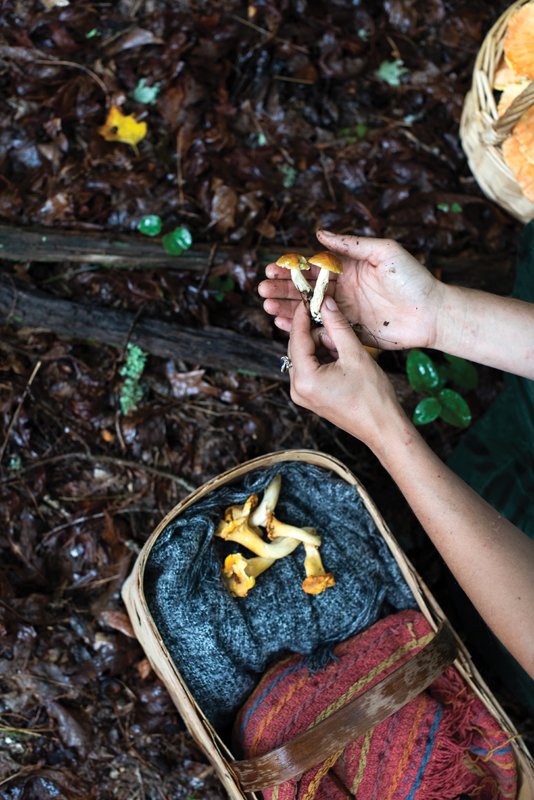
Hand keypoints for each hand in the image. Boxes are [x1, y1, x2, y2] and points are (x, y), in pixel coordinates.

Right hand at [259, 231, 443, 350]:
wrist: (432, 313)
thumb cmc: (413, 278)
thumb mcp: (384, 252)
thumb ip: (351, 244)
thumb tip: (319, 233)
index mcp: (348, 268)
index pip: (313, 266)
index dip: (291, 267)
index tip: (271, 268)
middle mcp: (343, 289)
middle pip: (305, 289)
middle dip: (282, 289)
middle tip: (262, 290)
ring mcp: (345, 311)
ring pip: (308, 310)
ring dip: (287, 308)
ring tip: (267, 307)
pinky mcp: (350, 331)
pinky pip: (321, 329)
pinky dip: (302, 328)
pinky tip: (284, 325)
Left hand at [288, 296, 407, 452]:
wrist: (383, 428)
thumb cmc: (373, 396)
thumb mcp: (355, 354)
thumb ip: (338, 326)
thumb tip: (326, 303)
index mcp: (304, 378)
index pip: (297, 337)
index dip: (303, 314)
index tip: (309, 297)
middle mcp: (297, 388)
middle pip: (299, 346)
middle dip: (319, 334)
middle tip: (341, 333)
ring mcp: (302, 395)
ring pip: (306, 356)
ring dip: (324, 347)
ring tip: (346, 351)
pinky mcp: (310, 397)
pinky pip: (311, 368)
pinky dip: (324, 358)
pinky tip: (343, 360)